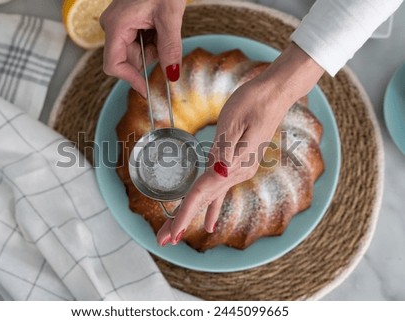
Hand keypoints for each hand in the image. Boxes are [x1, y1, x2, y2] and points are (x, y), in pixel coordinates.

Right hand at [100, 0, 186, 96]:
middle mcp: (112, 27)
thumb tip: (171, 75)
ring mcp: (118, 25)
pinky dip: (152, 40)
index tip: (147, 90)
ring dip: (153, 48)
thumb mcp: (170, 17)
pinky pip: (138, 42)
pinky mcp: (126, 24)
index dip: (131, 80)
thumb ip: (170, 48)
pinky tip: (158, 25)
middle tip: (165, 39)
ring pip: (135, 52)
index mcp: (117, 26)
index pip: (114, 65)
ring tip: (162, 27)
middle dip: (150, 57)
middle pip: (128, 60)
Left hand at [156, 43, 324, 245]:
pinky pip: (219, 191)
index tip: (171, 233)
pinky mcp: (238, 164)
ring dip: (191, 216)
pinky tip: (208, 222)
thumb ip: (226, 151)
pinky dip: (210, 207)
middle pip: (203, 201)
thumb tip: (217, 173)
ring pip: (209, 198)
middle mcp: (237, 172)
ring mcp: (239, 170)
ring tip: (175, 233)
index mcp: (233, 164)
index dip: (185, 214)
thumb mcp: (236, 122)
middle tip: (162, 240)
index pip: (202, 194)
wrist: (275, 93)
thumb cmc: (253, 101)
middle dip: (182, 221)